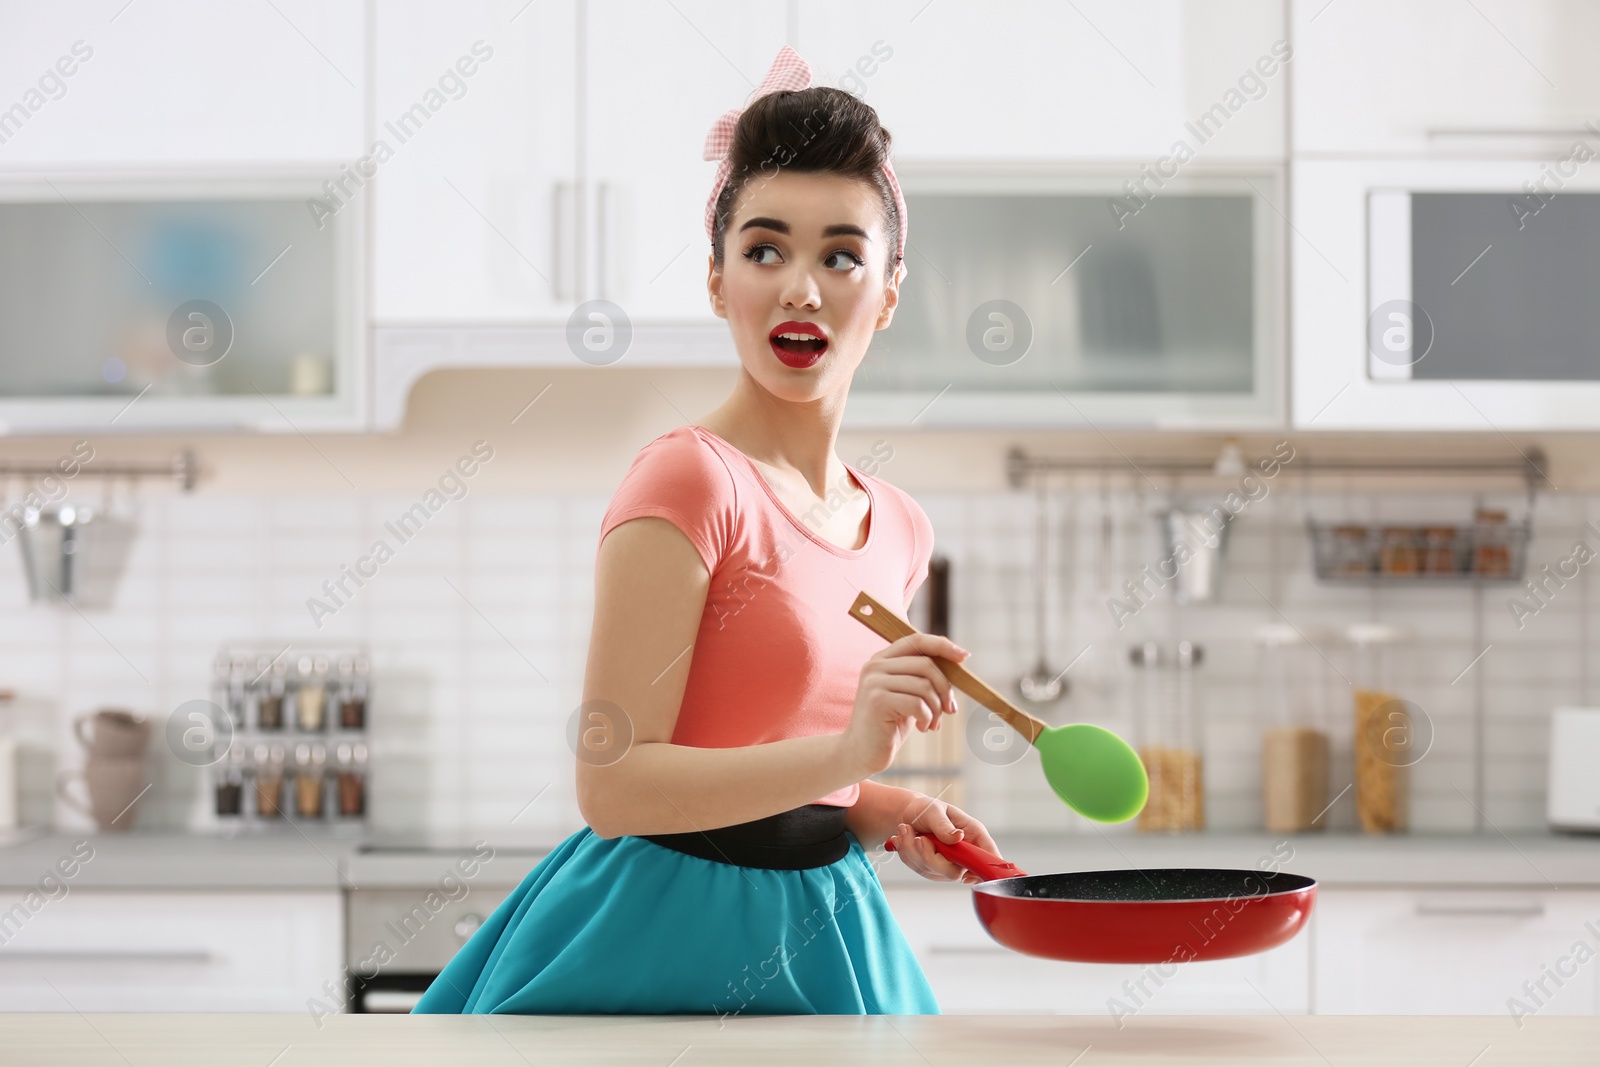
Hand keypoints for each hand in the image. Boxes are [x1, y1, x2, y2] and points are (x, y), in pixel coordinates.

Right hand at [840, 632, 967, 777]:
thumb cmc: (888, 725)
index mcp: (882, 660)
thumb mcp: (907, 696)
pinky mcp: (877, 701)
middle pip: (926, 664)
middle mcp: (875, 666)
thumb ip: (922, 677)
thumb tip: (958, 661)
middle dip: (945, 689)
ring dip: (936, 709)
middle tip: (949, 709)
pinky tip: (921, 728)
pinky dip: (927, 718)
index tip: (964, 657)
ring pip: (925, 686)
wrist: (861, 753)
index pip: (916, 640)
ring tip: (931, 723)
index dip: (943, 645)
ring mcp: (874, 682)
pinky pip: (918, 704)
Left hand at [889, 797, 999, 885]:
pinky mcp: (933, 869)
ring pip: (933, 871)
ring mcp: (949, 864)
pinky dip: (907, 854)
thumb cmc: (926, 809)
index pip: (989, 856)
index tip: (966, 872)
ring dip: (913, 851)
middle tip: (919, 838)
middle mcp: (964, 853)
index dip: (985, 868)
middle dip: (931, 857)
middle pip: (956, 872)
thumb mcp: (934, 810)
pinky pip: (919, 869)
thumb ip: (944, 825)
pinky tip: (904, 838)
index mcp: (973, 834)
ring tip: (906, 829)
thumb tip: (957, 837)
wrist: (907, 814)